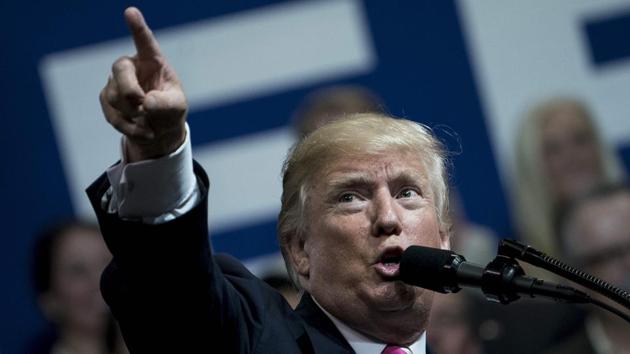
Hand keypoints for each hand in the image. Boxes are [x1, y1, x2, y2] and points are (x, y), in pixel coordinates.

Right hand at [100, 7, 186, 161]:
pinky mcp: (107, 98)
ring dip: (133, 114)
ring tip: (150, 122)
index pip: (144, 41)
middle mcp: (132, 67)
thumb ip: (166, 103)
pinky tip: (143, 131)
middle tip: (142, 106)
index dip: (137, 27)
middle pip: (120, 68)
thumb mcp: (176, 107)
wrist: (158, 129)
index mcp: (153, 61)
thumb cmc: (170, 110)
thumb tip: (145, 103)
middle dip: (129, 90)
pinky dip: (128, 127)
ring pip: (114, 95)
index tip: (131, 12)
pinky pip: (111, 113)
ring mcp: (117, 82)